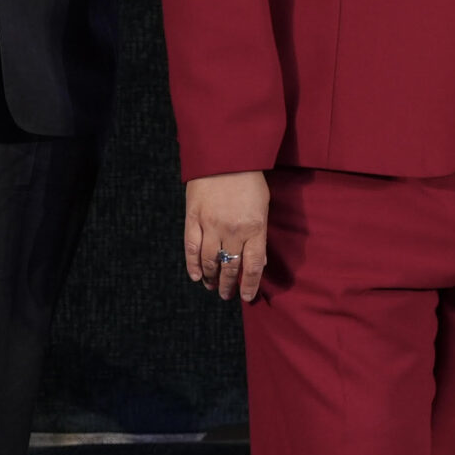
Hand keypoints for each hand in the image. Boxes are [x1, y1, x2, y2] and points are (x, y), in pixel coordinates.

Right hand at [184, 173, 269, 303]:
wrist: (225, 156)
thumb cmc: (249, 180)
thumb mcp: (263, 207)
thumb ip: (260, 235)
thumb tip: (257, 262)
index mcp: (254, 228)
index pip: (252, 267)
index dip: (249, 286)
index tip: (247, 297)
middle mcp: (232, 231)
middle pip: (229, 267)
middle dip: (229, 285)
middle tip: (227, 295)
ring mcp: (210, 225)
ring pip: (209, 262)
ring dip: (210, 278)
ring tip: (212, 286)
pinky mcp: (193, 219)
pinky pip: (190, 248)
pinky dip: (192, 264)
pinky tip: (195, 275)